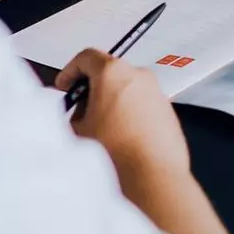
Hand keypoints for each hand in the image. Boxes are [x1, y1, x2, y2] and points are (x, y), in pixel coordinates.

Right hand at [56, 48, 189, 178]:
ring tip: (102, 128)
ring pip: (127, 88)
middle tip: (80, 109)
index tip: (66, 85)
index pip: (86, 57)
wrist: (151, 176)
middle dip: (92, 88)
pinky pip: (143, 103)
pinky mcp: (167, 109)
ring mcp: (155, 92)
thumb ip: (69, 114)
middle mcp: (138, 76)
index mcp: (113, 72)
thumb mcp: (77, 130)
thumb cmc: (118, 153)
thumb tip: (72, 113)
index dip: (70, 71)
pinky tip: (121, 136)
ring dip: (112, 101)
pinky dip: (130, 112)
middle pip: (108, 71)